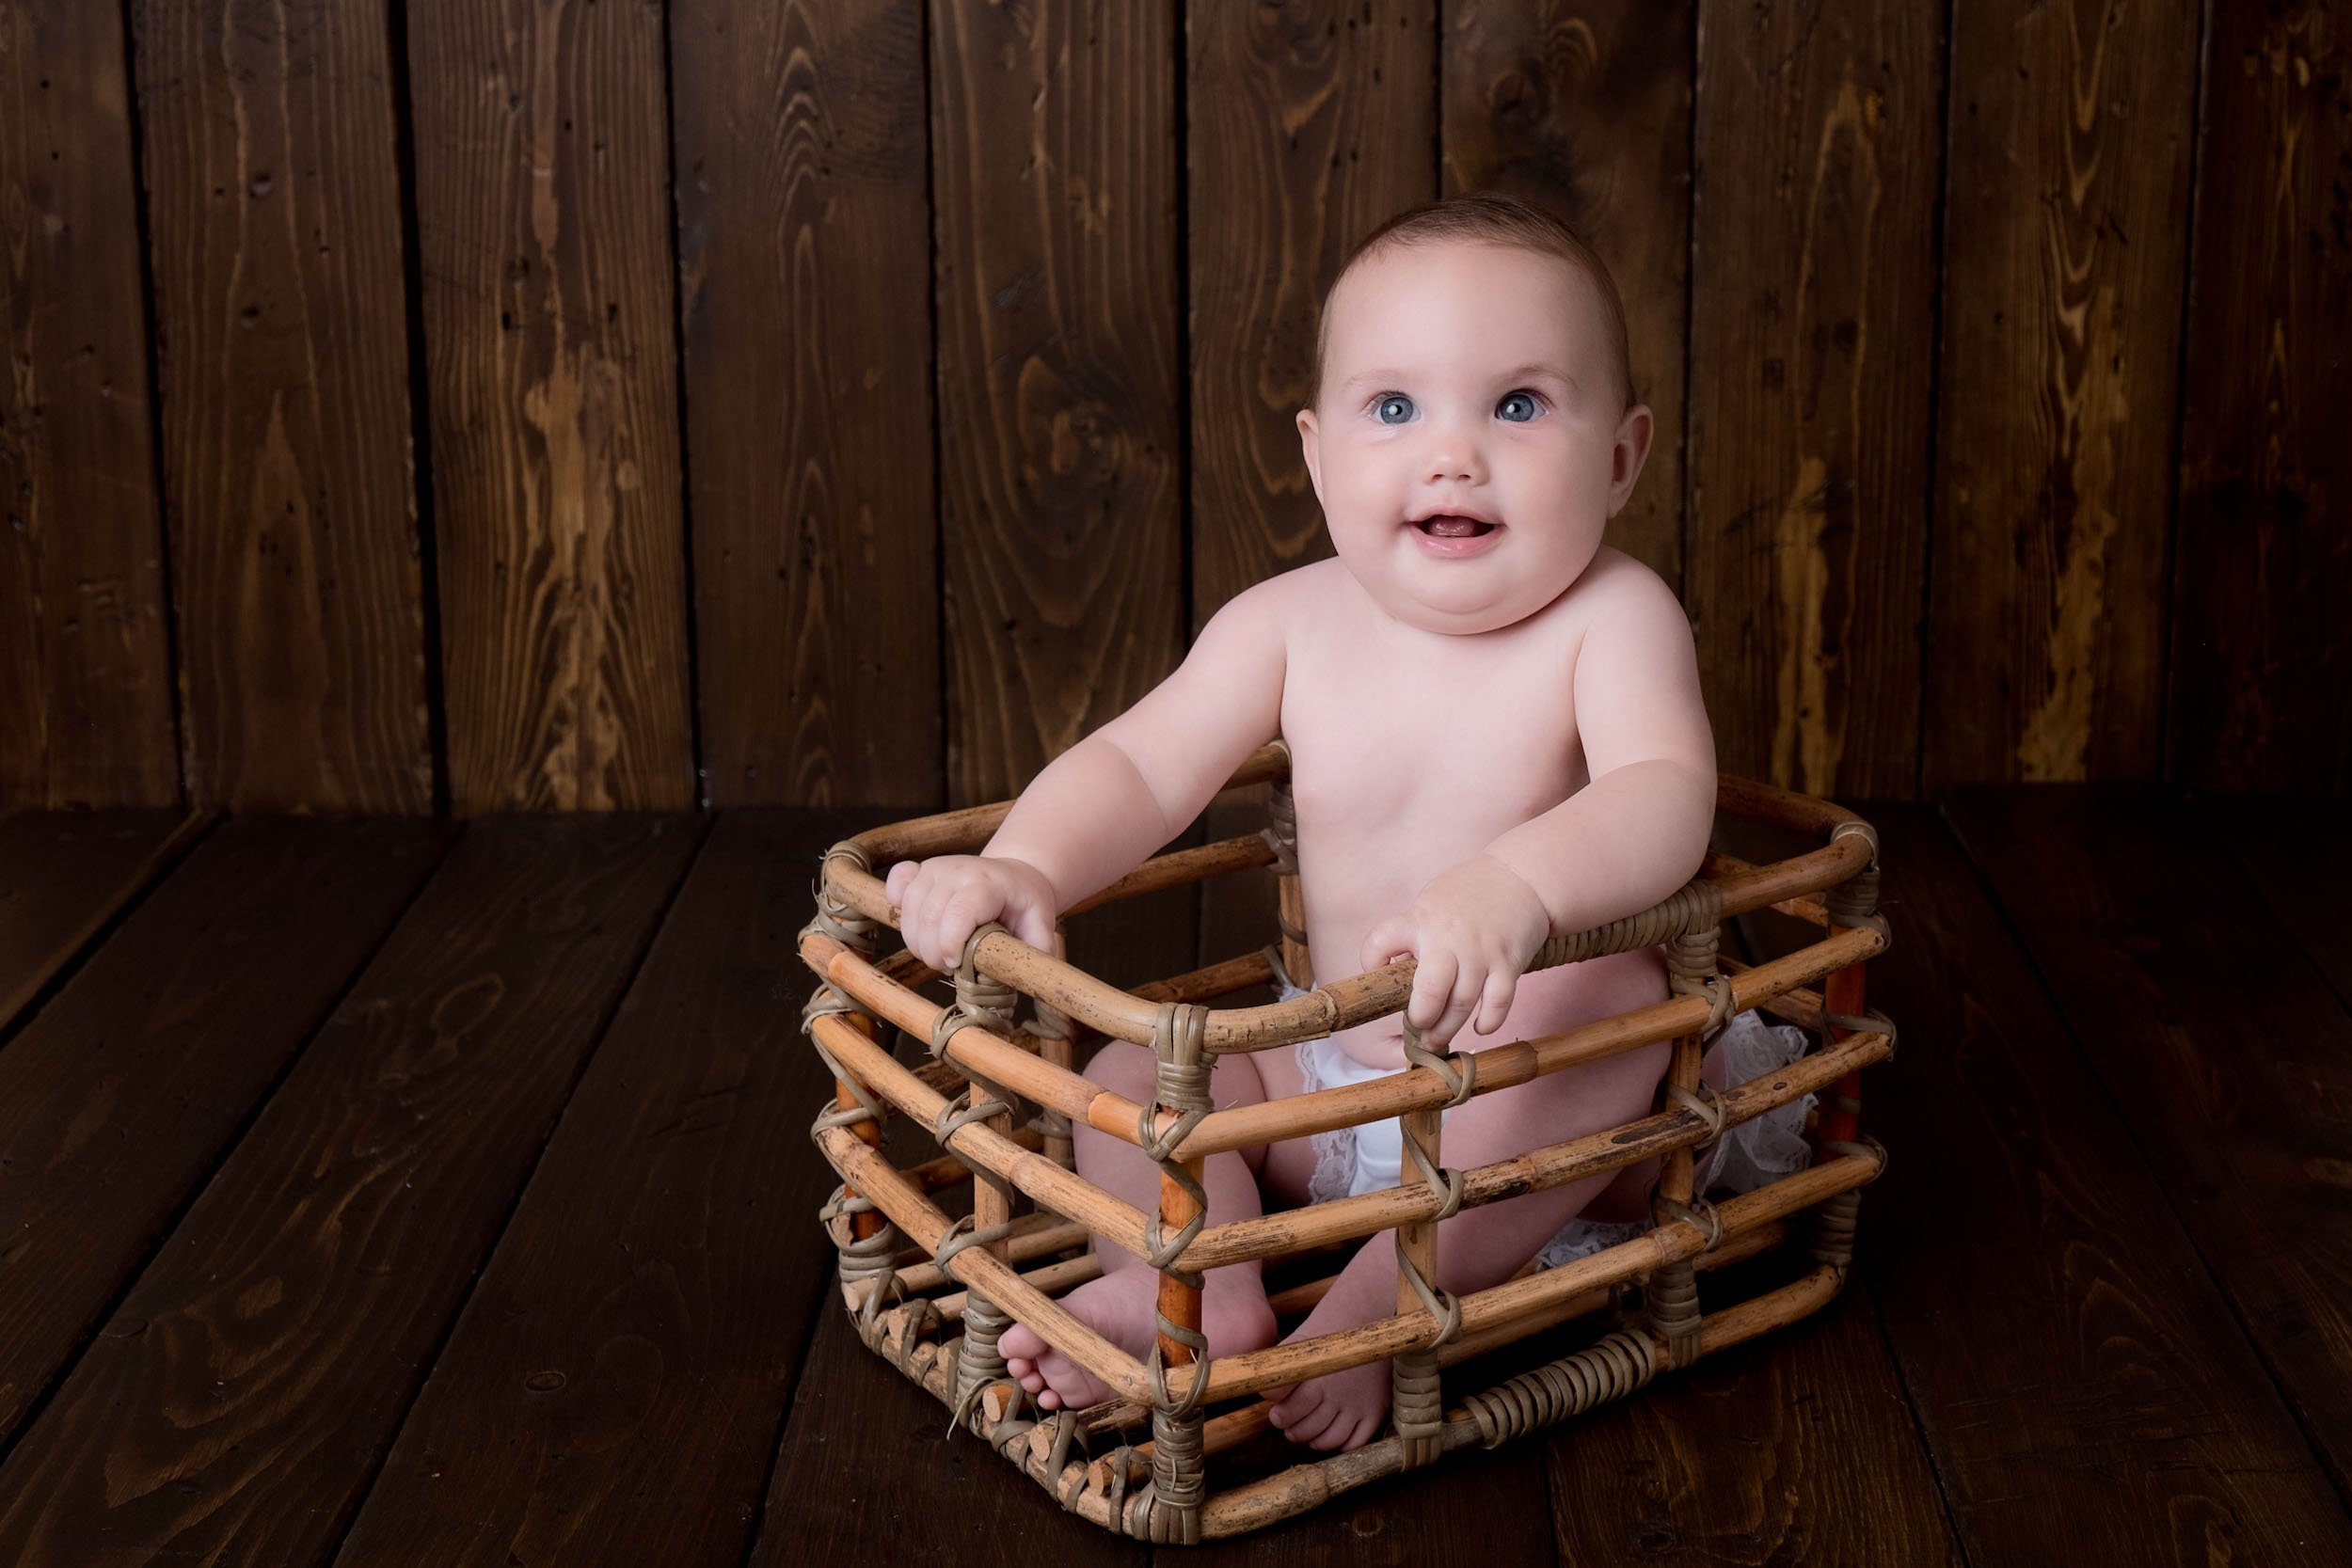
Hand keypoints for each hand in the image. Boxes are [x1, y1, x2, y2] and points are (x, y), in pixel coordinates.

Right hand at [882, 854, 1060, 972]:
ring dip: (918, 942)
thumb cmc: (1025, 904)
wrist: (1015, 876)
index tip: (955, 964)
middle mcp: (959, 870)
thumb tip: (1029, 976)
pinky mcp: (921, 870)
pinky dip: (898, 909)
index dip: (950, 943)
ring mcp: (936, 868)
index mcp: (989, 883)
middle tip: (951, 965)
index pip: (959, 911)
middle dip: (934, 953)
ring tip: (940, 952)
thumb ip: (1037, 951)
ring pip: (909, 911)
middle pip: (929, 917)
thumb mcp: (1041, 925)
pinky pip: (896, 886)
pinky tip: (916, 924)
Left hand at [1358, 855, 1550, 1049]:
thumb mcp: (1429, 903)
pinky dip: (1489, 1022)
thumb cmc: (1467, 893)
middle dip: (1420, 1019)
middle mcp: (1448, 938)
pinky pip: (1498, 1002)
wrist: (1520, 877)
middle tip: (1417, 1029)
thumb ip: (1412, 934)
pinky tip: (1480, 1027)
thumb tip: (1395, 973)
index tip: (1379, 976)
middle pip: (1430, 991)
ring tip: (1437, 1040)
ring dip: (1447, 1029)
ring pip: (1462, 1003)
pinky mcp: (1508, 963)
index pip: (1379, 943)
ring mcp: (1481, 952)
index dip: (1372, 962)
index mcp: (1420, 920)